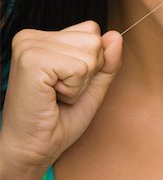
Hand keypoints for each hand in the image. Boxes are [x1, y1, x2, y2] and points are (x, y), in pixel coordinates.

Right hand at [1, 21, 121, 179]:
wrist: (34, 149)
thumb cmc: (60, 119)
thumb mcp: (93, 86)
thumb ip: (108, 61)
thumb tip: (116, 35)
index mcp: (44, 38)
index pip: (92, 30)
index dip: (92, 62)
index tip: (68, 82)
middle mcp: (32, 36)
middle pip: (94, 40)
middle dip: (87, 72)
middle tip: (61, 91)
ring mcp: (29, 46)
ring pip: (90, 54)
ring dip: (80, 83)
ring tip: (56, 94)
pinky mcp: (31, 61)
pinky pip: (80, 68)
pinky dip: (73, 89)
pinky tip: (52, 97)